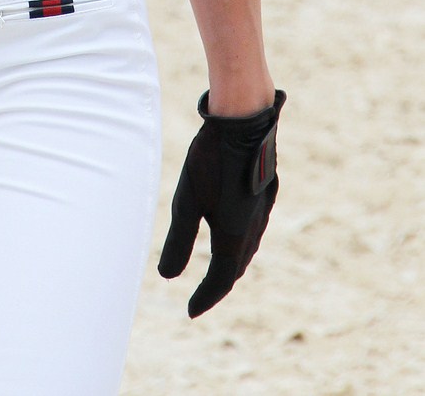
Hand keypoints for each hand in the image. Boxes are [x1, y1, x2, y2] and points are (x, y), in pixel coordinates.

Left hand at [158, 89, 285, 316]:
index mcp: (235, 236)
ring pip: (249, 245)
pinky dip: (242, 237)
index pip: (221, 279)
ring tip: (218, 265)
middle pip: (237, 265)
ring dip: (233, 260)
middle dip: (220, 282)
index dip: (205, 296)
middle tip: (204, 294)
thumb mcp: (187, 201)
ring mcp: (264, 207)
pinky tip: (235, 225)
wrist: (244, 121)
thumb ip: (178, 240)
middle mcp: (254, 227)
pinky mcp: (266, 188)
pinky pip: (255, 225)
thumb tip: (165, 277)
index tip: (190, 311)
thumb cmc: (211, 160)